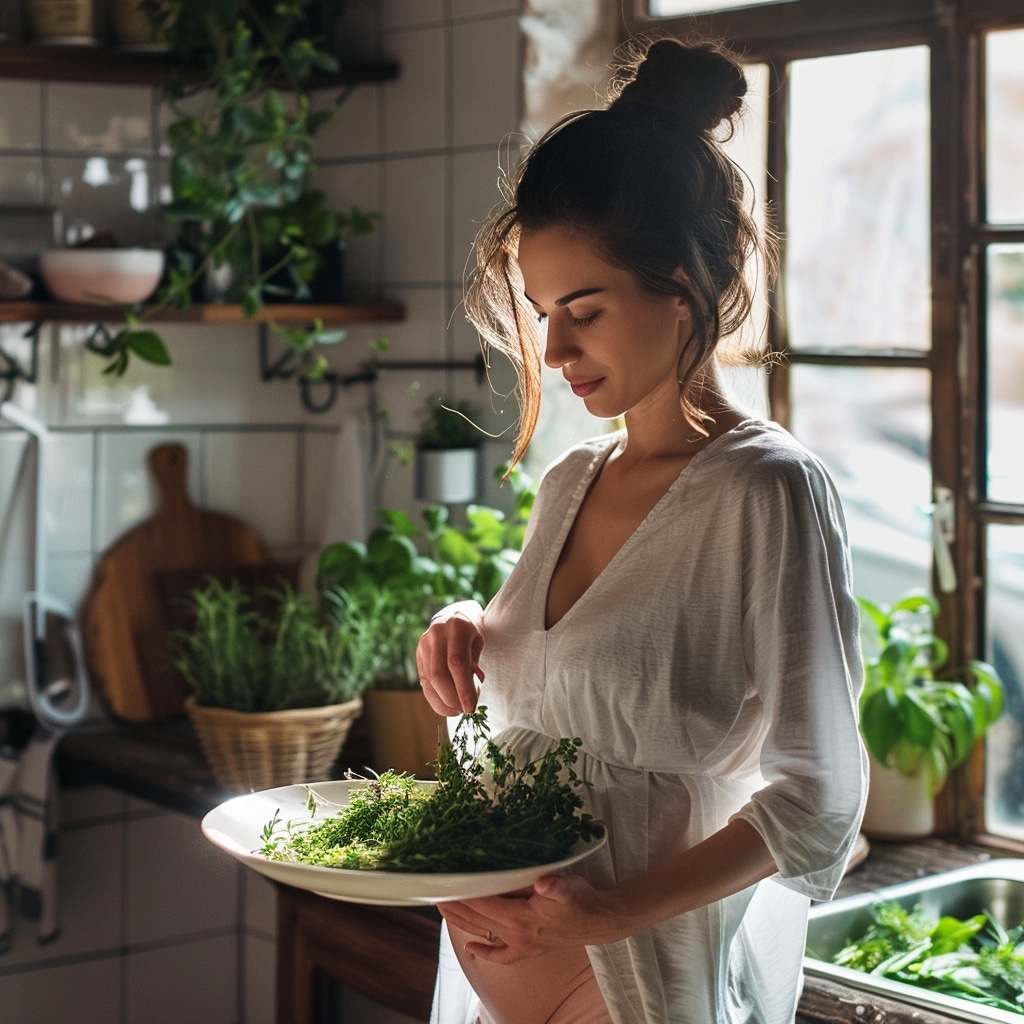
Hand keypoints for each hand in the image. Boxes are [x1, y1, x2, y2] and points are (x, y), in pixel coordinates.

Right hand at [415, 601, 484, 714]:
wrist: (453, 614)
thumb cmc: (472, 631)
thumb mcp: (479, 642)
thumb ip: (474, 665)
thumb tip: (468, 694)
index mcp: (457, 627)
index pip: (457, 663)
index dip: (463, 688)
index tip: (471, 707)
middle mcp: (436, 634)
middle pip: (440, 675)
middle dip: (452, 698)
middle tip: (465, 711)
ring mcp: (424, 644)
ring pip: (429, 681)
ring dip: (443, 702)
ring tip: (457, 710)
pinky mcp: (418, 654)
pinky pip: (424, 681)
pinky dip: (435, 698)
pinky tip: (446, 705)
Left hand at [437, 875, 631, 964]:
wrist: (600, 922)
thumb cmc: (581, 899)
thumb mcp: (568, 886)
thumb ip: (554, 885)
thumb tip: (544, 882)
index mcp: (521, 918)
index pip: (482, 904)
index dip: (463, 894)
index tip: (445, 883)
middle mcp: (517, 934)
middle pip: (478, 919)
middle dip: (456, 906)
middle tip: (436, 893)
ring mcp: (522, 944)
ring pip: (484, 933)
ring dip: (463, 923)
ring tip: (444, 911)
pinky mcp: (529, 949)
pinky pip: (502, 955)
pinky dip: (486, 953)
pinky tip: (473, 949)